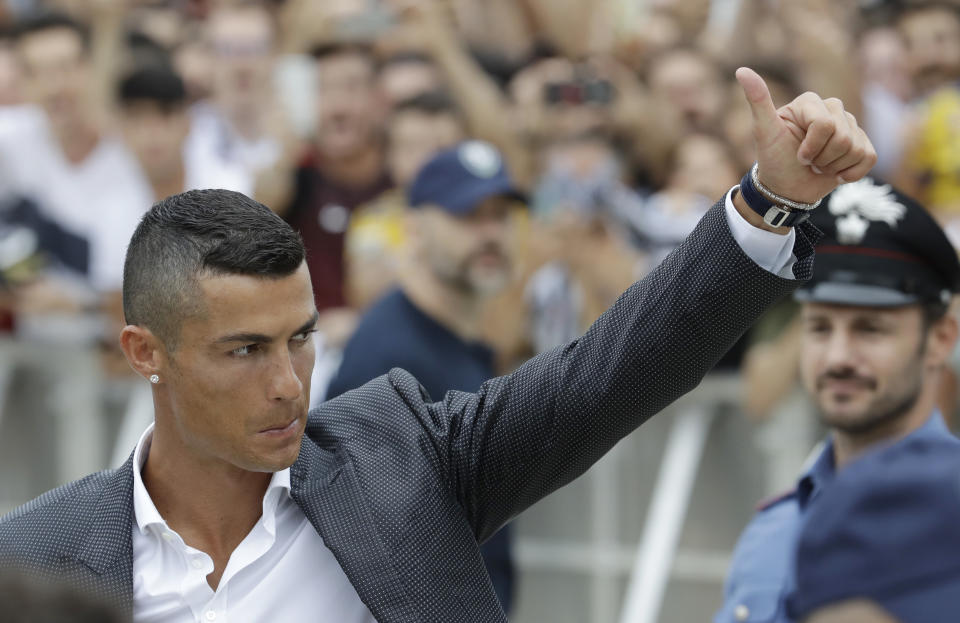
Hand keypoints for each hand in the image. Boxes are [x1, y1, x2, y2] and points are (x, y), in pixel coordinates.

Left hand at [736, 67, 875, 203]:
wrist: (786, 189)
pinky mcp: (862, 143)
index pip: (825, 125)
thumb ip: (757, 101)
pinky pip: (869, 157)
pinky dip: (851, 173)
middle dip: (822, 159)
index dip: (811, 147)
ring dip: (834, 167)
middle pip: (843, 138)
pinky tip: (836, 174)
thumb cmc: (774, 159)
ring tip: (818, 166)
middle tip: (807, 162)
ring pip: (856, 149)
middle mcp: (832, 108)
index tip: (797, 155)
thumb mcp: (763, 132)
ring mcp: (850, 125)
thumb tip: (741, 70)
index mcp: (810, 102)